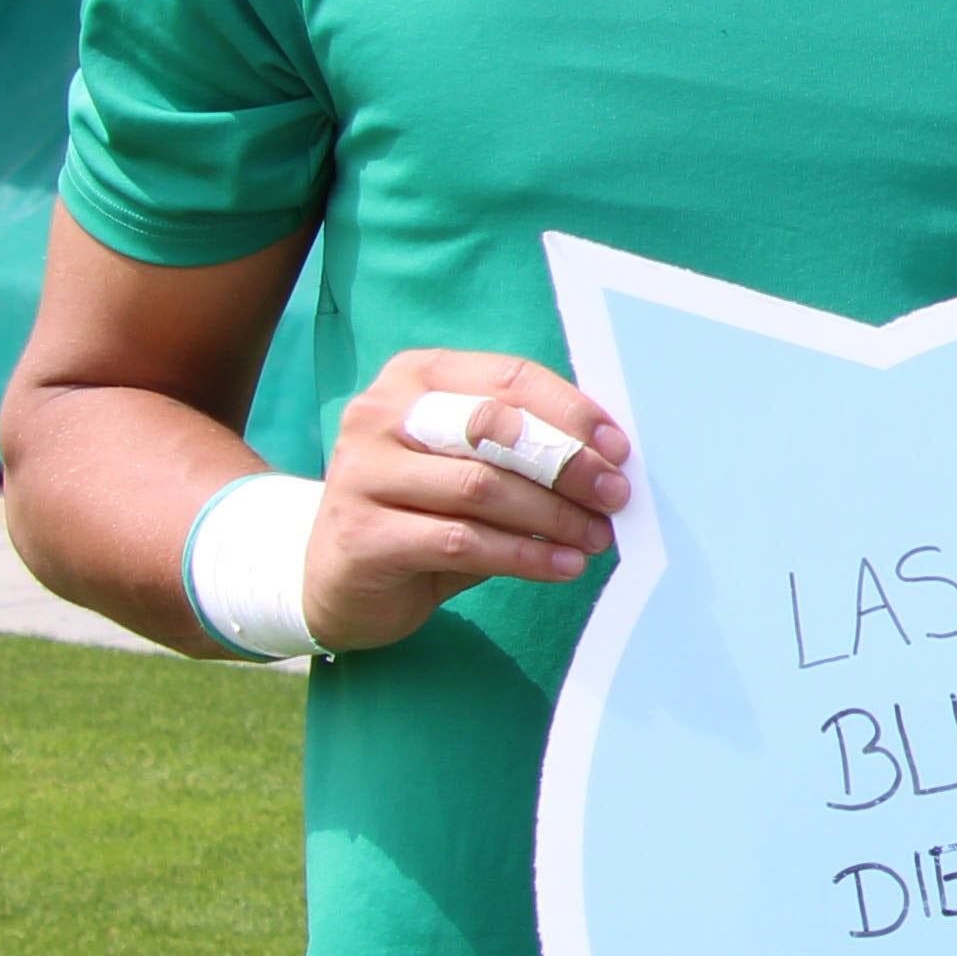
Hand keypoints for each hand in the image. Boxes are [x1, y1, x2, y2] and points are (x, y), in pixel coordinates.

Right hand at [308, 351, 631, 652]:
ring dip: (553, 516)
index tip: (618, 451)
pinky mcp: (362, 534)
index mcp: (415, 376)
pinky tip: (562, 566)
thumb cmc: (420, 511)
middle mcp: (379, 413)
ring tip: (595, 538)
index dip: (571, 412)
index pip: (508, 378)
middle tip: (613, 496)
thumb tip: (607, 462)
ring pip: (481, 487)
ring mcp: (362, 472)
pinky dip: (524, 556)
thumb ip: (519, 450)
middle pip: (495, 427)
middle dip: (566, 464)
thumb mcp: (467, 465)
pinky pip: (462, 542)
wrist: (338, 579)